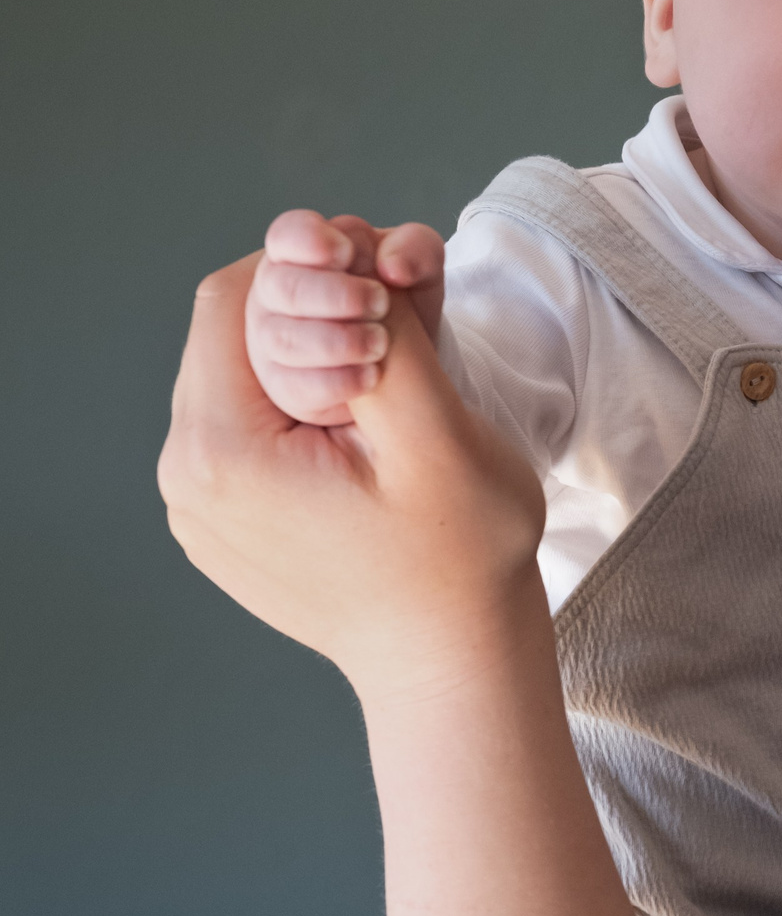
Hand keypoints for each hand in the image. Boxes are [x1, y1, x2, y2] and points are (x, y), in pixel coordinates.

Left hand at [160, 254, 543, 701]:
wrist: (453, 664)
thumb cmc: (459, 559)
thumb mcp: (438, 434)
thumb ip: (391, 335)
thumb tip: (357, 251)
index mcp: (222, 453)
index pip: (231, 298)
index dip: (308, 261)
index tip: (385, 273)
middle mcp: (187, 479)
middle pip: (230, 334)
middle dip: (315, 300)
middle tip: (402, 302)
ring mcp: (201, 508)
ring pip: (242, 378)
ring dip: (314, 346)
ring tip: (396, 363)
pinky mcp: (228, 523)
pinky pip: (252, 429)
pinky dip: (307, 398)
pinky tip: (371, 415)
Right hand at [247, 211, 447, 426]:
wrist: (405, 358)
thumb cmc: (400, 299)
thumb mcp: (420, 266)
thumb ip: (416, 248)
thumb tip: (393, 266)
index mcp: (302, 251)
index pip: (286, 234)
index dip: (311, 241)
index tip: (347, 253)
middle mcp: (277, 292)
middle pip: (282, 287)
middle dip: (336, 295)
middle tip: (381, 303)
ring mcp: (272, 339)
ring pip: (284, 340)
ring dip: (338, 341)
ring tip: (381, 342)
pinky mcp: (283, 384)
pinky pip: (295, 385)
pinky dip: (338, 381)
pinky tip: (371, 376)